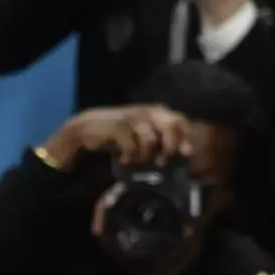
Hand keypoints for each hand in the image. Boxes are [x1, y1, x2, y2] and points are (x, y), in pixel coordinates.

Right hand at [42, 105, 193, 167]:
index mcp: (157, 112)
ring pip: (151, 140)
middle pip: (171, 128)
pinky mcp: (118, 127)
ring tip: (138, 162)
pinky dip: (130, 156)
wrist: (89, 127)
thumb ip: (161, 137)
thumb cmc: (120, 133)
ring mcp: (133, 119)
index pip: (181, 121)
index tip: (184, 154)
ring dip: (146, 155)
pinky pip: (131, 146)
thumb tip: (181, 154)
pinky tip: (124, 160)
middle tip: (162, 162)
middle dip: (170, 147)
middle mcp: (148, 112)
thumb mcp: (142, 132)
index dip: (185, 138)